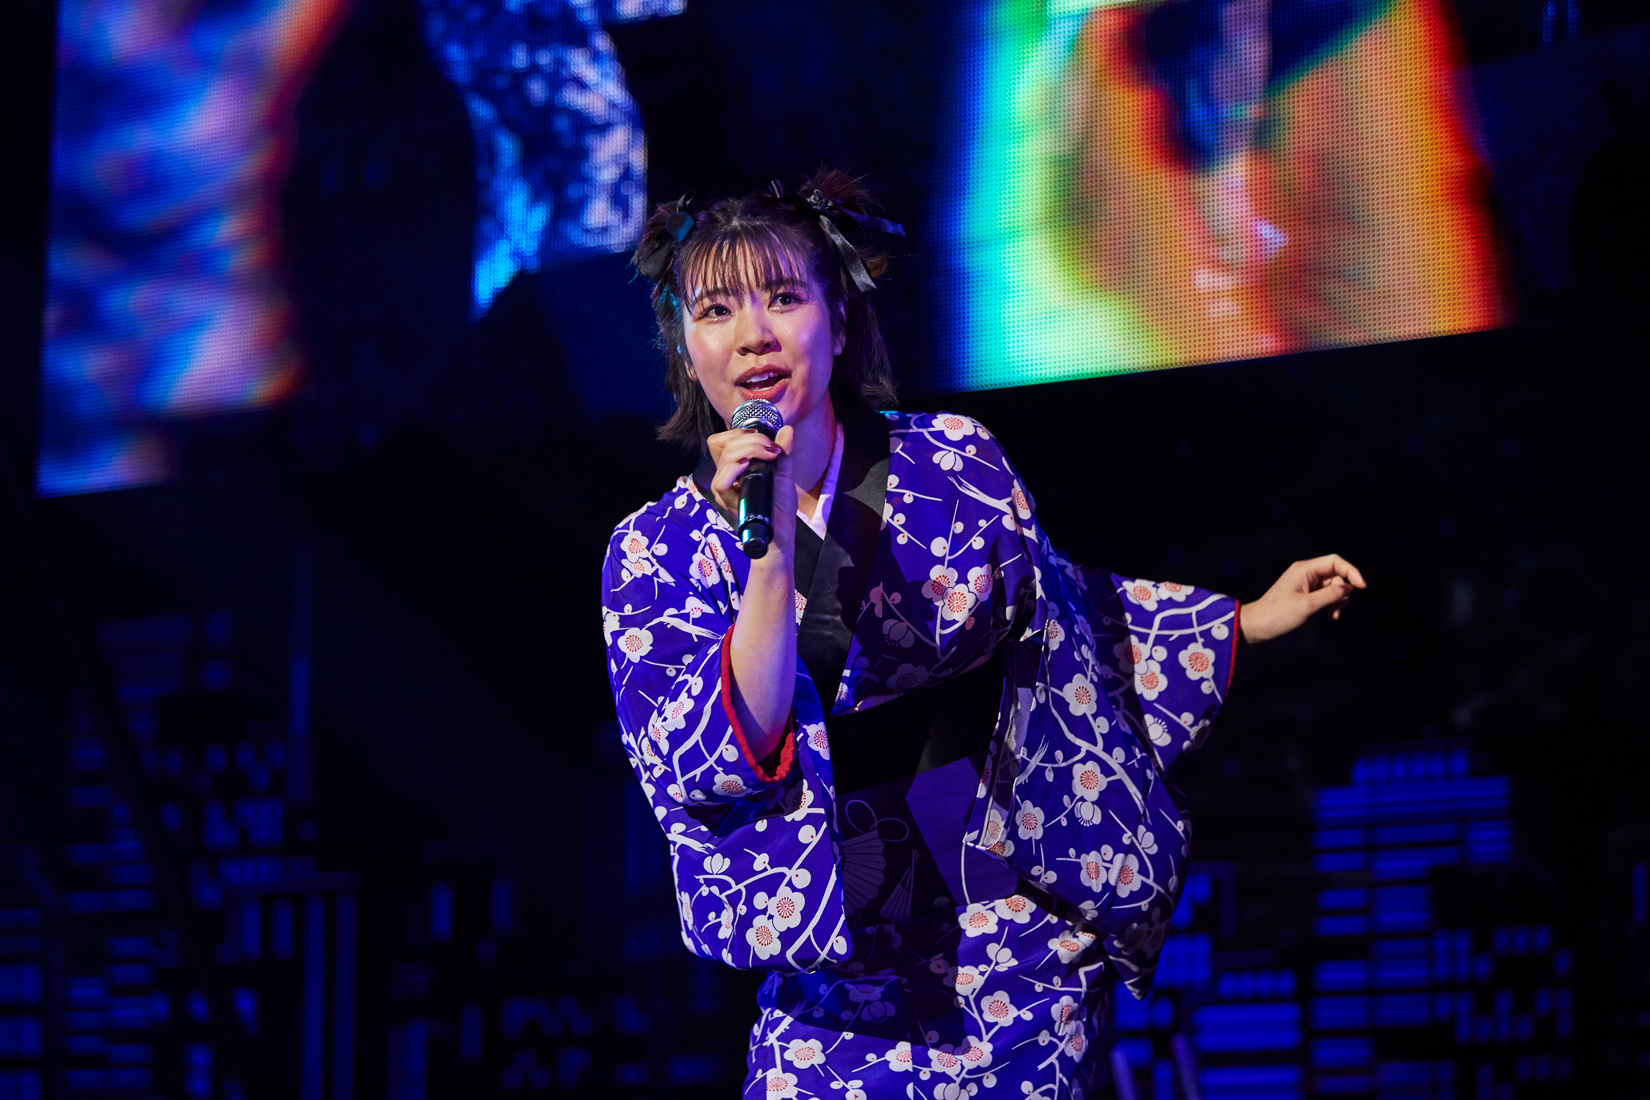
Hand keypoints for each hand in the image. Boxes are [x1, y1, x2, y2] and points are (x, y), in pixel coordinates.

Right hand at [706, 424, 796, 552]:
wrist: (780, 534)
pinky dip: (734, 468)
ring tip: (768, 454)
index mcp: (735, 466)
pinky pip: (721, 481)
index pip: (722, 441)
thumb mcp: (783, 475)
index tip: (765, 437)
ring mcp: (724, 489)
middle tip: (772, 448)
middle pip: (722, 443)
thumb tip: (787, 429)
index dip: (739, 432)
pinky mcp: (727, 502)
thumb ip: (783, 452)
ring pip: (724, 457)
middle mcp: (726, 476)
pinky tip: (748, 465)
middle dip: (750, 438)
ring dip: (748, 448)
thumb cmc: (778, 507)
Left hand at [1240, 554, 1366, 643]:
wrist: (1256, 628)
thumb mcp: (1308, 605)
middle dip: (1343, 592)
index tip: (1362, 587)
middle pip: (1336, 576)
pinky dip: (1331, 606)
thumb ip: (1331, 594)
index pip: (1335, 562)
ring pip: (1333, 588)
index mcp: (1304, 569)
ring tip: (1333, 616)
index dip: (1352, 572)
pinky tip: (1330, 617)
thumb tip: (1349, 588)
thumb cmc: (1278, 615)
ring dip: (1338, 601)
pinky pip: (1326, 597)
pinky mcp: (1305, 598)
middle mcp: (1306, 575)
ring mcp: (1306, 586)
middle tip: (1338, 610)